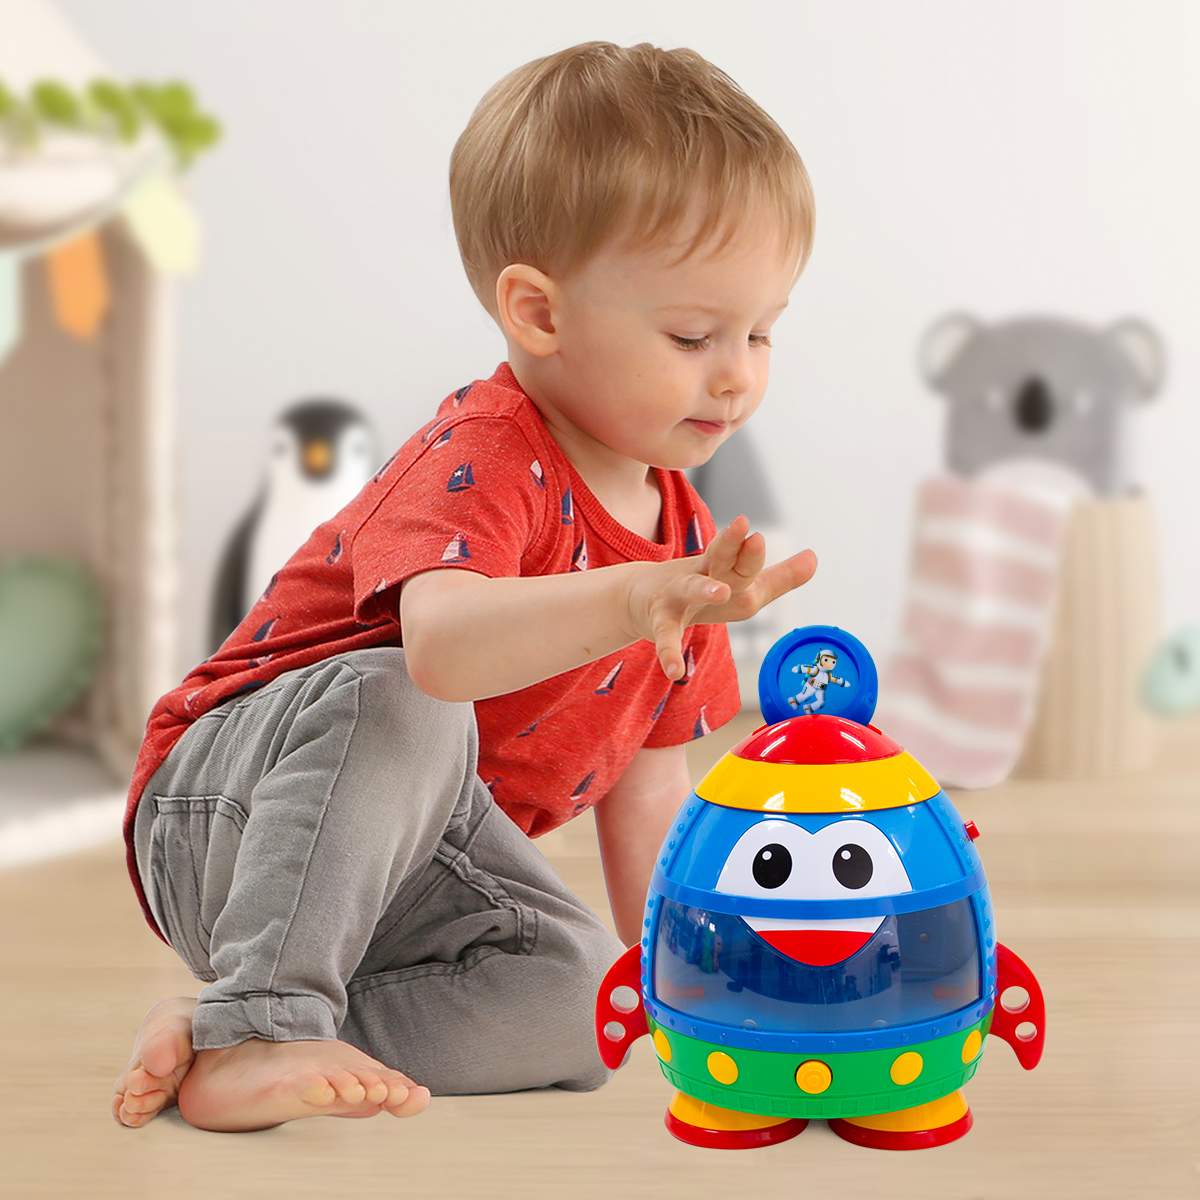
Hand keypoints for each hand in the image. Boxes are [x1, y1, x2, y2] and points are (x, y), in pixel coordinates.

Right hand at [623, 515, 817, 680]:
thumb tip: (815, 557)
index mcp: (725, 569)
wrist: (638, 597)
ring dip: (706, 589)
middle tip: (754, 538)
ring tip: (721, 592)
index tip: (759, 537)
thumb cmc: (698, 590)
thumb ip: (779, 576)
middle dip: (734, 549)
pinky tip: (675, 672)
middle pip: (722, 560)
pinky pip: (666, 637)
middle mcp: (703, 575)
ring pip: (692, 588)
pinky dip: (669, 653)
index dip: (751, 551)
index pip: (743, 557)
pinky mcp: (660, 620)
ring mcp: (679, 597)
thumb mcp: (740, 583)